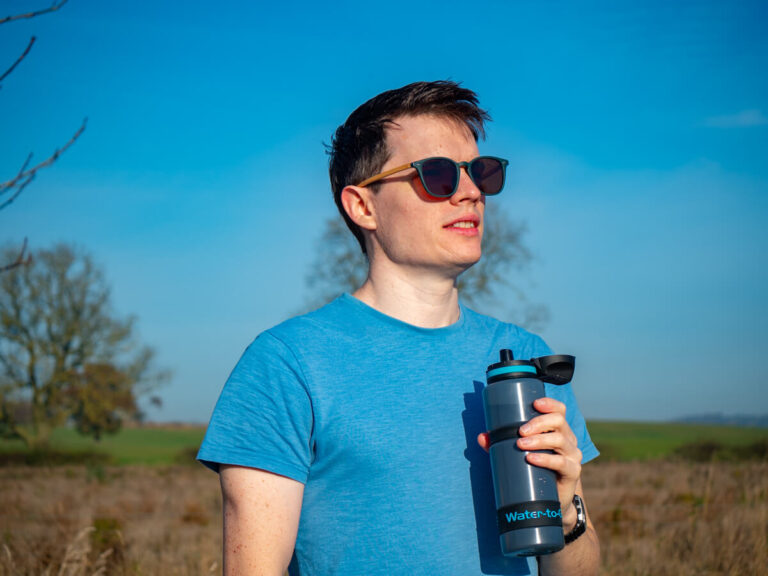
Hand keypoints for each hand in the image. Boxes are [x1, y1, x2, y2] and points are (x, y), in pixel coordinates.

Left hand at [477, 397, 582, 529]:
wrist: (551, 500)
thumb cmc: (535, 470)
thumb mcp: (519, 454)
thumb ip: (499, 444)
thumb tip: (482, 437)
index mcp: (558, 430)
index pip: (559, 410)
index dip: (550, 404)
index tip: (535, 404)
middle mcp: (568, 439)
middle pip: (558, 421)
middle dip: (538, 423)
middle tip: (520, 431)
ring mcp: (573, 455)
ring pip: (560, 440)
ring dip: (539, 440)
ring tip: (521, 444)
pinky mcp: (573, 472)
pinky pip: (561, 462)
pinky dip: (546, 459)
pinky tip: (532, 459)